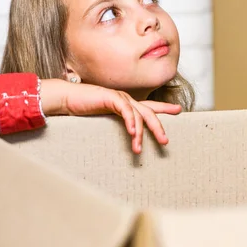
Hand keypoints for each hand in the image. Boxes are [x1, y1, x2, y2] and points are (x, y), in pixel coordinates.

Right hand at [41, 79, 181, 153]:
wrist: (67, 99)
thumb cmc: (83, 109)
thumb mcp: (103, 119)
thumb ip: (115, 122)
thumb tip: (125, 135)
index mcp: (126, 104)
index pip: (149, 106)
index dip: (164, 107)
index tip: (178, 110)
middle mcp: (126, 99)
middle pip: (149, 113)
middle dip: (158, 127)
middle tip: (165, 142)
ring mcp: (119, 97)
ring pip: (138, 115)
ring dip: (140, 133)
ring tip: (139, 149)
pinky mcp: (111, 98)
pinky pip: (126, 111)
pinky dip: (130, 122)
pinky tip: (132, 133)